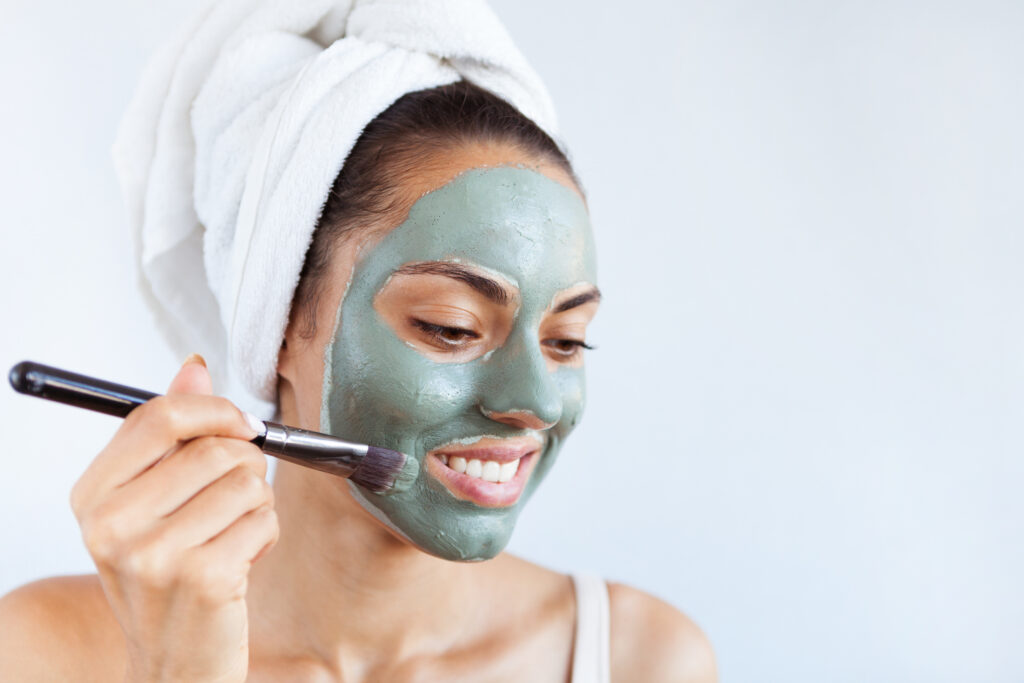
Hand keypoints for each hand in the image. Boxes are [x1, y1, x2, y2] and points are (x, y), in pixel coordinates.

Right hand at [69, 355, 278, 682]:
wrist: (174, 662)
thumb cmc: (168, 574)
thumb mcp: (152, 502)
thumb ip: (170, 433)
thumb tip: (193, 368)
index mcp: (92, 496)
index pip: (159, 416)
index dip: (215, 411)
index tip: (240, 425)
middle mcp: (112, 525)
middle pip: (214, 448)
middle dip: (245, 466)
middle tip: (234, 498)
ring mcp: (155, 555)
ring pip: (247, 482)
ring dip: (257, 505)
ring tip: (230, 535)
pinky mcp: (203, 577)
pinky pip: (264, 519)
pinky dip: (266, 534)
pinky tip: (240, 561)